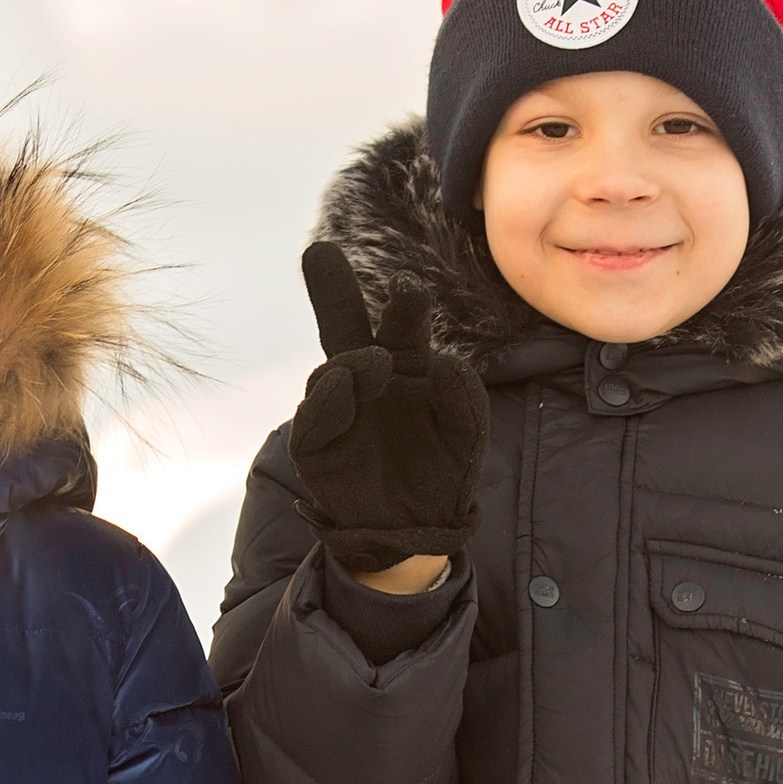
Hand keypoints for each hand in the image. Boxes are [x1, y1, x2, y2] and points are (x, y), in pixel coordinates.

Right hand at [289, 243, 488, 569]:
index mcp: (405, 364)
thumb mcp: (468, 436)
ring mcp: (338, 411)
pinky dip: (326, 403)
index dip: (403, 302)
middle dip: (330, 290)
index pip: (401, 322)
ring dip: (350, 363)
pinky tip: (342, 389)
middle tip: (319, 252)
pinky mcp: (317, 447)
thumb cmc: (442, 474)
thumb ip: (466, 401)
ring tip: (373, 362)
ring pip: (332, 373)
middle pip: (343, 326)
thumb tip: (448, 364)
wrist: (416, 531)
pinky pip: (314, 419)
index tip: (408, 284)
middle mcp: (366, 379)